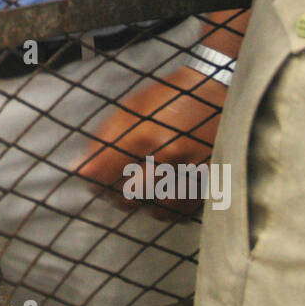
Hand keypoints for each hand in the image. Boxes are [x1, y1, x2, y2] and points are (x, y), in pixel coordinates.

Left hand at [76, 66, 225, 220]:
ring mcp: (192, 175)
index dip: (95, 181)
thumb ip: (105, 138)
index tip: (94, 178)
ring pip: (154, 209)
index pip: (105, 177)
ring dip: (144, 200)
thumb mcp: (135, 106)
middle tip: (119, 180)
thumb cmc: (174, 96)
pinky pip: (179, 212)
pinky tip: (166, 186)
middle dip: (117, 192)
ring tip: (146, 180)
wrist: (225, 93)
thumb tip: (79, 169)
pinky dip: (168, 204)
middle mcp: (169, 159)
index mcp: (145, 135)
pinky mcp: (211, 185)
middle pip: (127, 197)